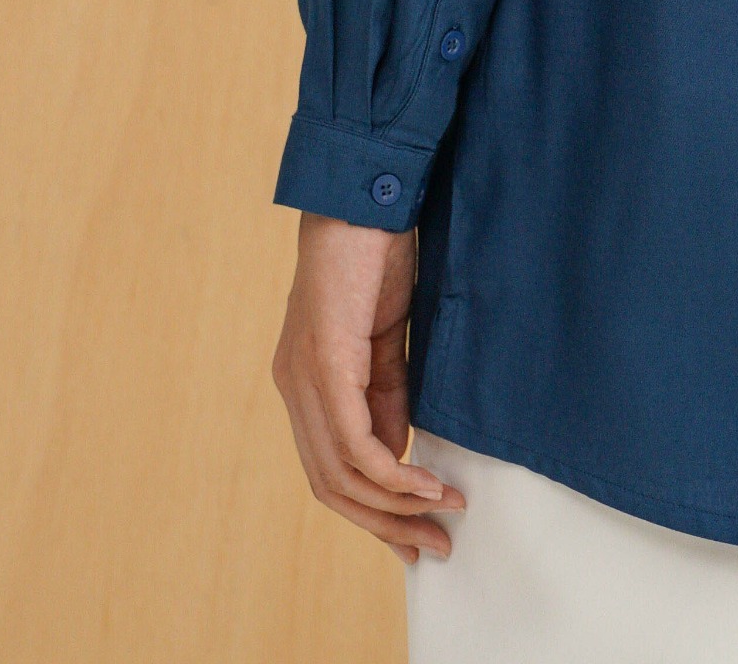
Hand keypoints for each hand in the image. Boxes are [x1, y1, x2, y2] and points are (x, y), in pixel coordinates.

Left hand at [273, 212, 465, 563]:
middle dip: (385, 525)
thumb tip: (399, 454)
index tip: (417, 532)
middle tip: (433, 546)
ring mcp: (305, 376)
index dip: (372, 510)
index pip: (330, 469)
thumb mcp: (386, 337)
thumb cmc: (376, 252)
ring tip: (443, 513)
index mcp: (305, 380)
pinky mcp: (326, 362)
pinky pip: (354, 441)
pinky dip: (392, 471)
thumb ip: (387, 393)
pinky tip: (426, 480)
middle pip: (330, 487)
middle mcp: (294, 386)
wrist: (366, 191)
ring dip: (395, 505)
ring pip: (340, 473)